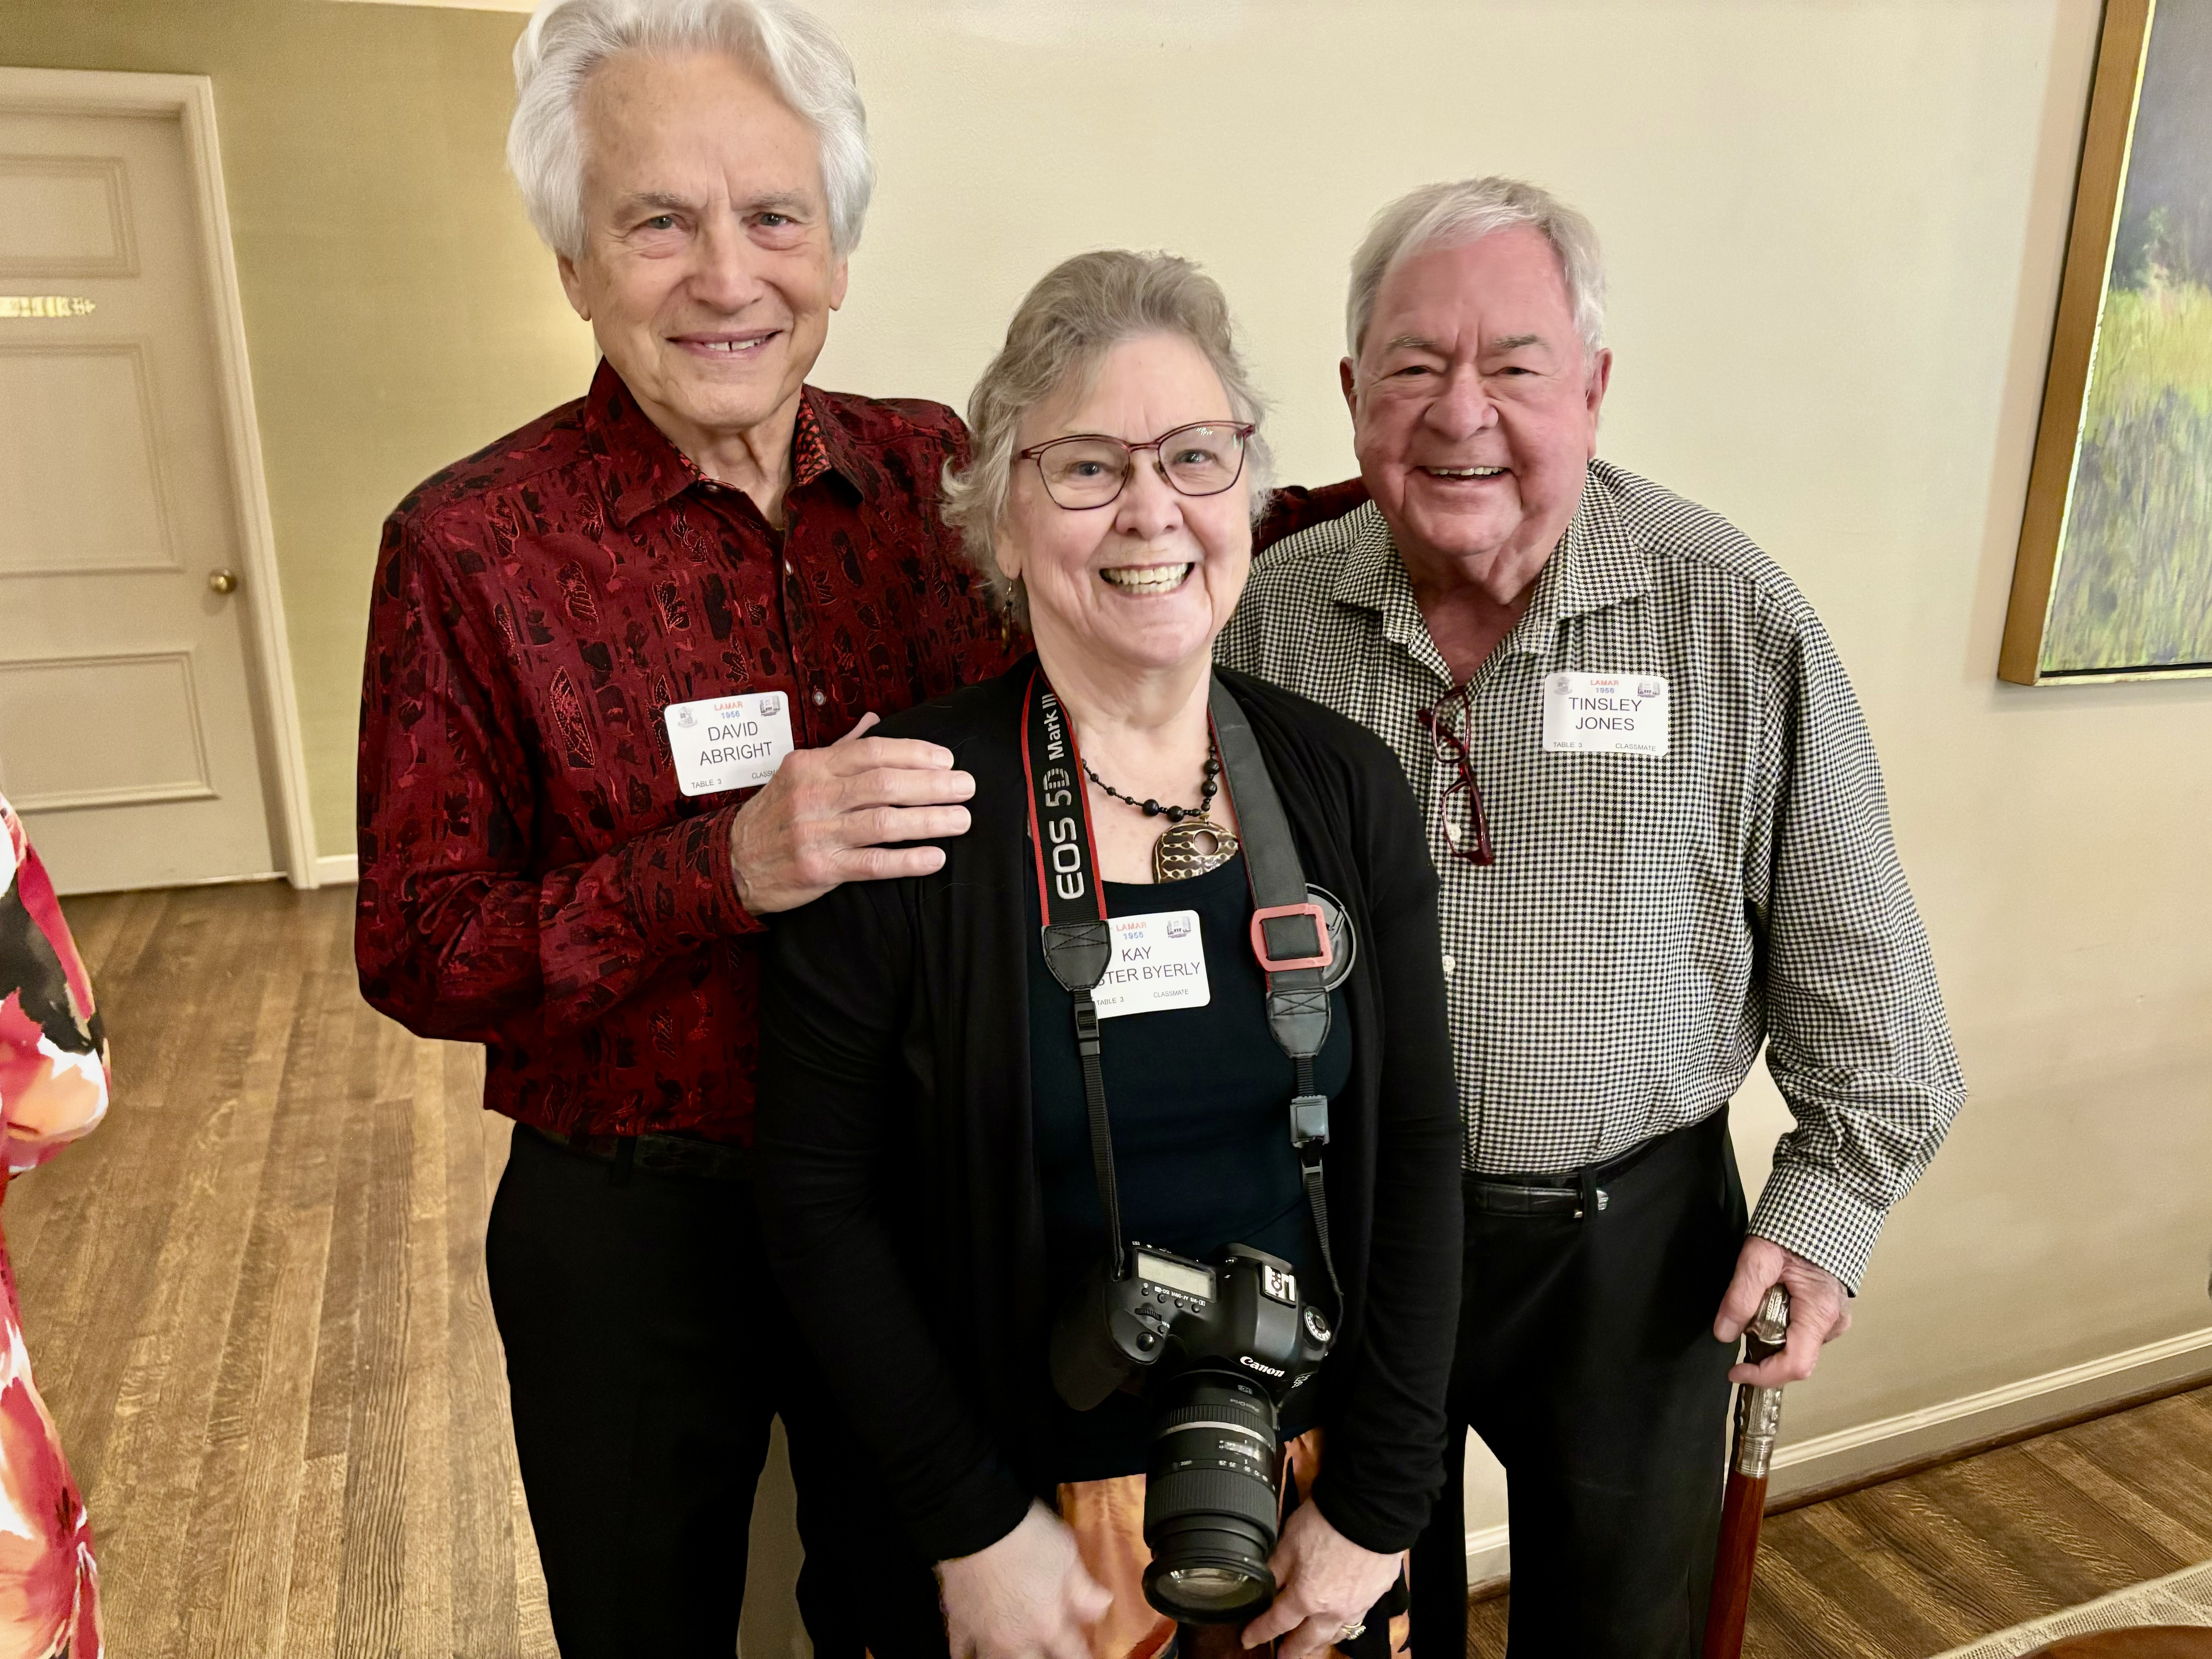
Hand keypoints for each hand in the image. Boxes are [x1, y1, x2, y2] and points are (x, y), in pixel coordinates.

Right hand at [728, 712, 975, 913]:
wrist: (732, 863)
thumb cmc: (774, 815)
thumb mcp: (798, 772)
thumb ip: (840, 749)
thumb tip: (875, 721)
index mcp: (811, 765)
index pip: (872, 751)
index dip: (914, 754)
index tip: (946, 760)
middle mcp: (814, 795)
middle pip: (884, 784)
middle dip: (932, 785)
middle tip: (967, 787)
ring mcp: (816, 833)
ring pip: (883, 822)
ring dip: (929, 821)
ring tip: (962, 819)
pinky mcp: (819, 869)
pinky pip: (872, 864)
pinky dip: (907, 861)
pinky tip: (935, 858)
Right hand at [938, 1502, 1110, 1658]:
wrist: (977, 1522)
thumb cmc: (1027, 1535)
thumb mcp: (1066, 1554)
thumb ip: (1083, 1587)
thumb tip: (1102, 1606)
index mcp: (1048, 1623)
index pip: (1073, 1653)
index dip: (1083, 1658)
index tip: (1088, 1657)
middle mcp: (1016, 1638)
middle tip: (1050, 1651)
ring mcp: (985, 1633)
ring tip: (1019, 1652)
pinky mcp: (959, 1621)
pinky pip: (961, 1651)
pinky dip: (968, 1655)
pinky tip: (972, 1655)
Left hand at [1239, 1502, 1401, 1658]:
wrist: (1373, 1510)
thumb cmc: (1328, 1521)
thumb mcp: (1289, 1540)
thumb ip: (1276, 1566)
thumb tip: (1263, 1582)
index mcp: (1306, 1596)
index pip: (1277, 1622)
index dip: (1259, 1632)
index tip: (1248, 1639)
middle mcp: (1332, 1609)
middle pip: (1309, 1638)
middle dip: (1294, 1650)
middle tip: (1283, 1657)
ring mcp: (1357, 1604)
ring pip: (1336, 1633)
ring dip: (1321, 1641)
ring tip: (1312, 1645)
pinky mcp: (1377, 1594)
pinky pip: (1358, 1617)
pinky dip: (1345, 1623)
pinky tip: (1342, 1620)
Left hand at [1713, 1235, 1851, 1385]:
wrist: (1822, 1209)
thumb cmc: (1793, 1229)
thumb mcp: (1758, 1259)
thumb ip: (1740, 1297)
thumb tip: (1723, 1333)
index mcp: (1820, 1313)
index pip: (1795, 1365)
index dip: (1763, 1375)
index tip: (1734, 1371)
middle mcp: (1834, 1323)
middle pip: (1795, 1358)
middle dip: (1763, 1353)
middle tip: (1740, 1326)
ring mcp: (1834, 1318)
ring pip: (1798, 1345)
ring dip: (1771, 1337)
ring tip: (1755, 1307)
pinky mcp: (1829, 1310)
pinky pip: (1802, 1331)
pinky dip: (1781, 1326)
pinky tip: (1768, 1304)